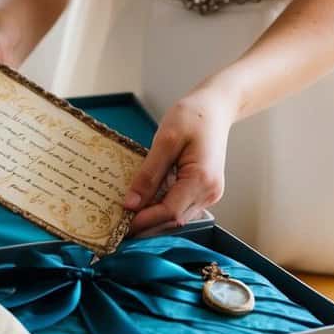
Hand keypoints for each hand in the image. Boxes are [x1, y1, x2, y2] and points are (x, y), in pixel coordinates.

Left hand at [124, 89, 236, 235]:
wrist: (215, 109)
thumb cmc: (193, 117)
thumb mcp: (165, 140)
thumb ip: (149, 174)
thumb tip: (131, 203)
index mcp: (202, 179)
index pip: (169, 211)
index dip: (144, 220)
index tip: (120, 223)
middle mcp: (210, 192)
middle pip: (174, 220)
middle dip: (146, 224)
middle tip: (119, 225)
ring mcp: (210, 194)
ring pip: (177, 217)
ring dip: (153, 218)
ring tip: (129, 215)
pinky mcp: (205, 192)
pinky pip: (181, 208)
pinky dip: (162, 209)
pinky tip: (146, 203)